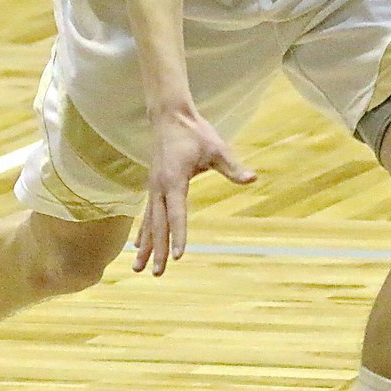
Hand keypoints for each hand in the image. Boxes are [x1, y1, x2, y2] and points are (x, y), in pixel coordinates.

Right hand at [134, 106, 255, 276]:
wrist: (169, 116)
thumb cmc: (194, 132)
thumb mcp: (216, 148)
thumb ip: (233, 167)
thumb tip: (253, 179)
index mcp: (174, 179)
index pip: (177, 214)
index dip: (179, 235)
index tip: (179, 256)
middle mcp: (159, 187)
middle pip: (158, 224)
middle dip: (158, 249)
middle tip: (158, 273)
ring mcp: (153, 187)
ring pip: (148, 222)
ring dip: (144, 245)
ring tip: (137, 268)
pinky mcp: (153, 186)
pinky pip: (146, 214)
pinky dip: (142, 231)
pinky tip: (138, 246)